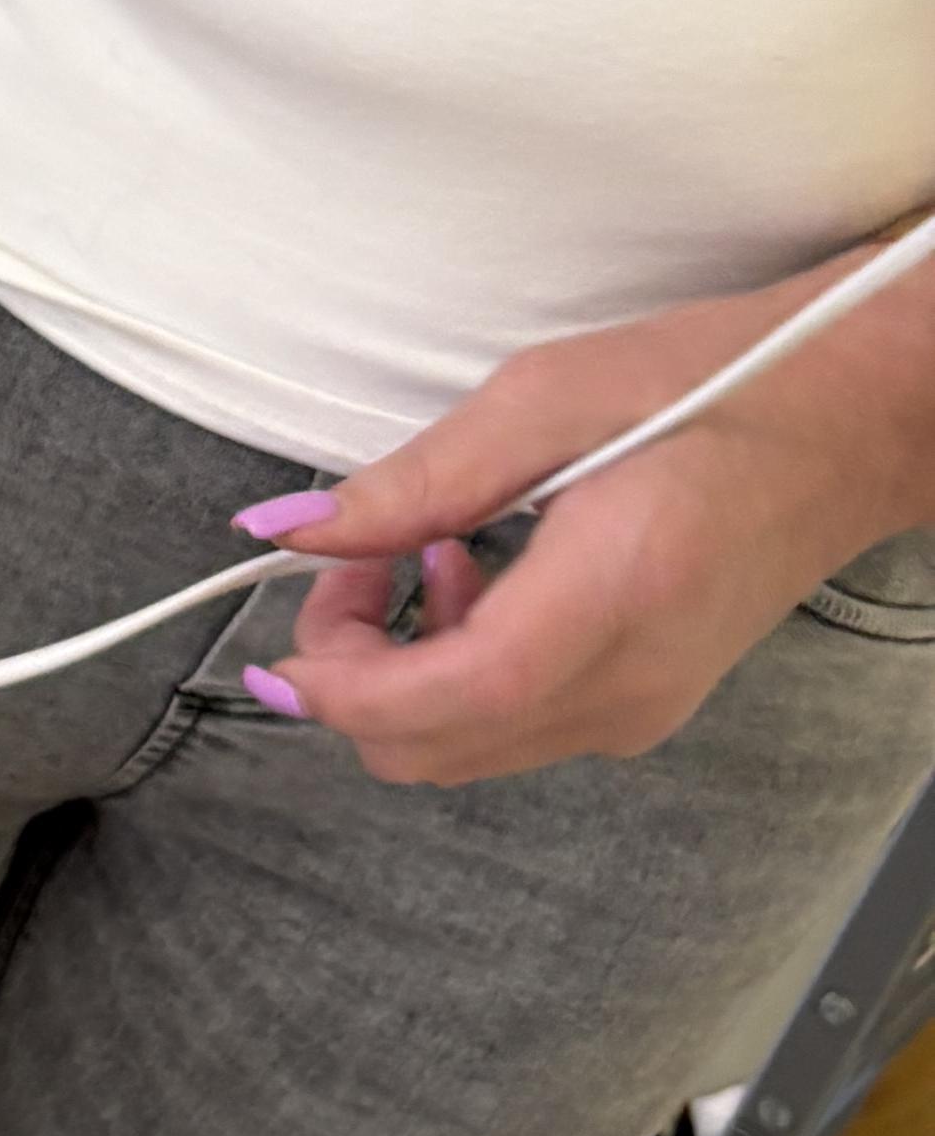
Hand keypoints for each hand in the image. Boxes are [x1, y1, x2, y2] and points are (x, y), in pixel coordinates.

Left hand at [258, 262, 934, 782]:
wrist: (855, 420)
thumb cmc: (722, 385)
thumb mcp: (546, 398)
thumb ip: (414, 478)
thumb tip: (290, 529)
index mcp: (603, 605)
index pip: (432, 705)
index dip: (333, 683)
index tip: (279, 625)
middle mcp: (622, 688)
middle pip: (427, 750)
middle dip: (354, 672)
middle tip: (358, 561)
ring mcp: (639, 710)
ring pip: (461, 747)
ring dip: (405, 669)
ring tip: (432, 548)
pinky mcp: (644, 703)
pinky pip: (513, 723)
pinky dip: (458, 670)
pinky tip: (483, 574)